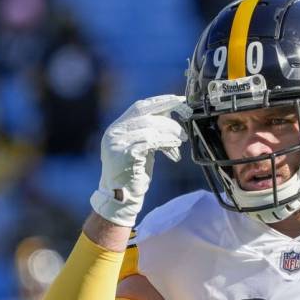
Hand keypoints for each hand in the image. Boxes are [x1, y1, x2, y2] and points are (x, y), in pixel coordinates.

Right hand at [90, 95, 189, 226]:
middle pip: (146, 113)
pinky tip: (175, 147)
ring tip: (182, 139)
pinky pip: (150, 141)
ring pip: (150, 127)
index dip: (160, 101)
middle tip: (185, 121)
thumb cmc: (134, 175)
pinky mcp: (124, 153)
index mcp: (117, 128)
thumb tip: (170, 117)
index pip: (140, 107)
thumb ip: (150, 132)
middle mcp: (114, 132)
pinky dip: (166, 142)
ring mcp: (116, 142)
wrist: (121, 199)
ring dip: (170, 131)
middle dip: (168, 116)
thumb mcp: (142, 149)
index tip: (178, 100)